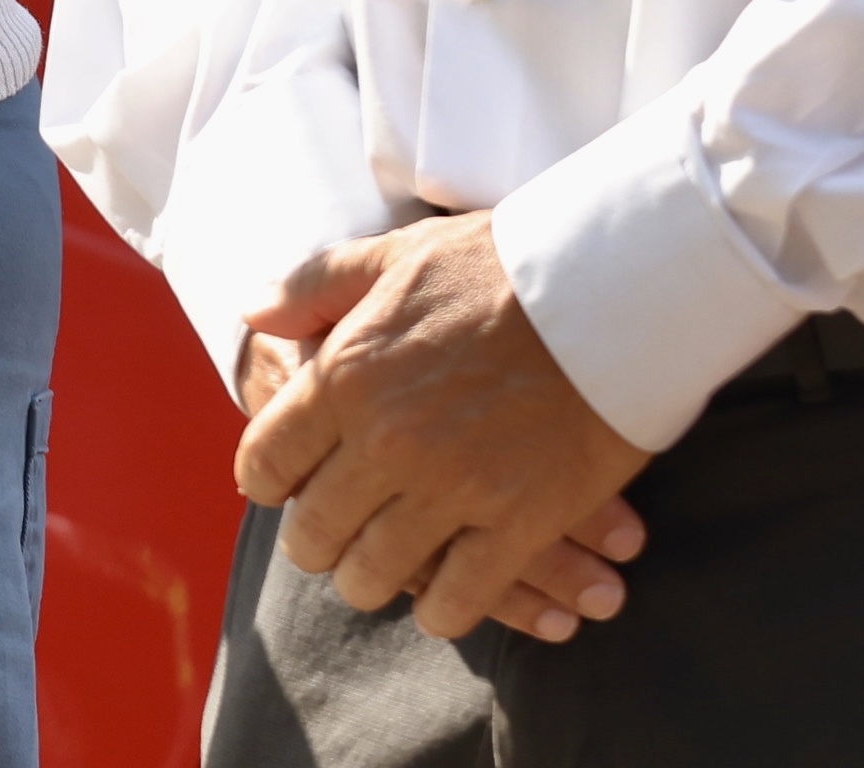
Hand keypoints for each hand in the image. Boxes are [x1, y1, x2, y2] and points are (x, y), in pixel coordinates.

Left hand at [237, 213, 654, 644]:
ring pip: (378, 573)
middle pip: (317, 531)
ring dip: (373, 581)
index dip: (268, 484)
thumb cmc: (500, 264)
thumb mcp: (395, 254)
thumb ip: (314, 285)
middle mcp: (386, 440)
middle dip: (317, 544)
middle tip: (331, 545)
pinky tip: (446, 600)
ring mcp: (452, 487)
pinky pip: (459, 598)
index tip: (283, 490)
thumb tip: (253, 310)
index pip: (269, 461)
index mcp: (345, 374)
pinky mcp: (518, 522)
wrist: (610, 284)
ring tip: (380, 575)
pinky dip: (444, 609)